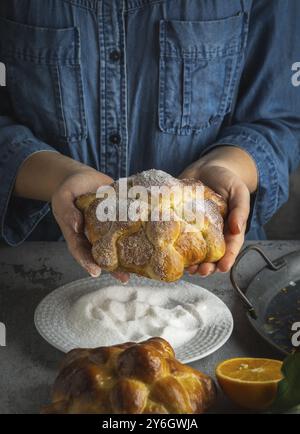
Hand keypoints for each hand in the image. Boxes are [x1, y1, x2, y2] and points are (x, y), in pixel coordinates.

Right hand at [15, 151, 128, 281]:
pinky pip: (128, 229)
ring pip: (117, 246)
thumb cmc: (69, 188)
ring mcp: (107, 229)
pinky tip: (149, 244)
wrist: (84, 178)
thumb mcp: (63, 197)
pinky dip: (137, 237)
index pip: (80, 251)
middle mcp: (93, 235)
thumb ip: (67, 211)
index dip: (87, 262)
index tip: (95, 272)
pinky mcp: (120, 219)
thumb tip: (77, 226)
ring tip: (140, 271)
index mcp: (77, 234)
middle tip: (124, 278)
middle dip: (112, 268)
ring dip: (127, 259)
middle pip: (101, 255)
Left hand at [179, 146, 257, 275]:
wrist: (206, 167)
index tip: (223, 268)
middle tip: (201, 271)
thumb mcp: (239, 191)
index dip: (227, 259)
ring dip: (191, 262)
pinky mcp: (181, 223)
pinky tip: (170, 252)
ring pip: (194, 251)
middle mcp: (213, 234)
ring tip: (187, 269)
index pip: (230, 248)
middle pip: (211, 255)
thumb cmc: (227, 180)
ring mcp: (196, 230)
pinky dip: (174, 246)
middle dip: (207, 266)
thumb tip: (238, 228)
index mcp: (229, 229)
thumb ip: (240, 209)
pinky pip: (178, 237)